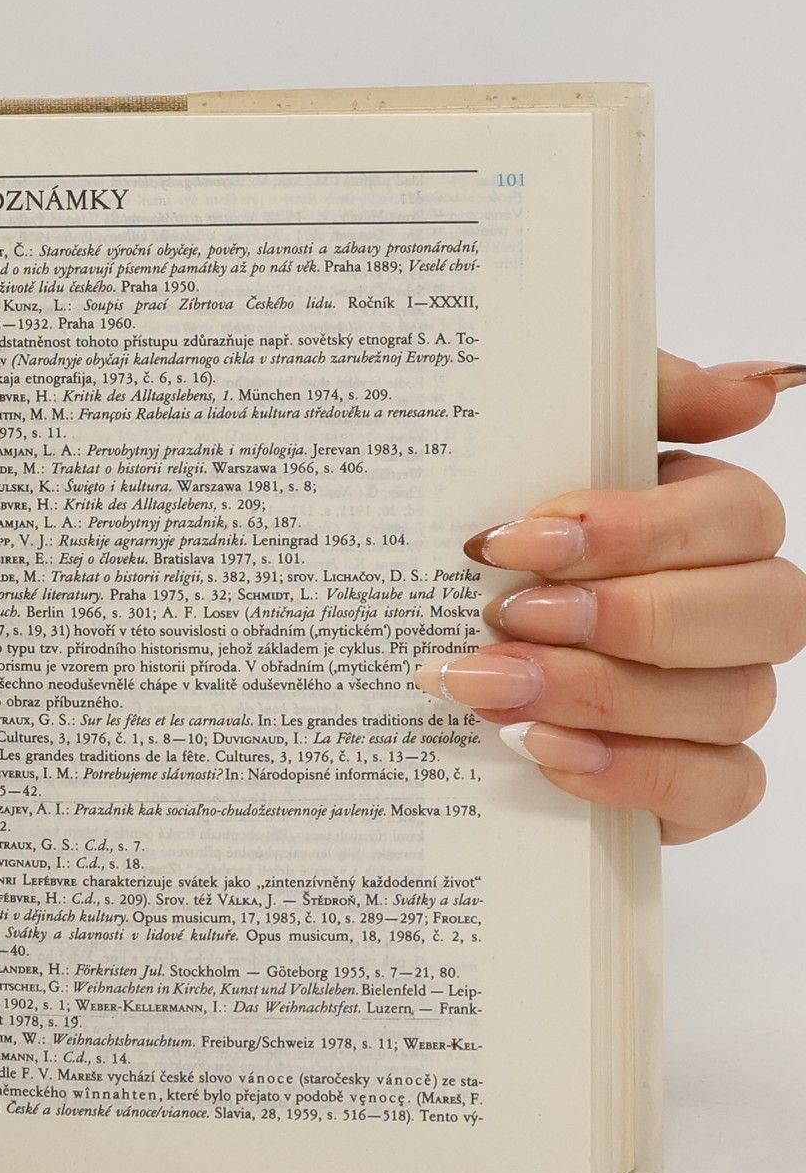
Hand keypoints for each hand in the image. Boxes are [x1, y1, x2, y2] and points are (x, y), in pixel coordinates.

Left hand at [414, 355, 804, 841]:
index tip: (519, 538)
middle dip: (628, 616)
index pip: (740, 516)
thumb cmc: (491, 544)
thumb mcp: (533, 447)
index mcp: (704, 522)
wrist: (409, 660)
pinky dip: (634, 772)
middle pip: (764, 610)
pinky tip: (539, 750)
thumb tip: (756, 384)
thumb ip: (642, 399)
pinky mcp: (697, 783)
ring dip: (602, 694)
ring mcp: (722, 699)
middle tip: (506, 616)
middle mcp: (732, 610)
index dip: (639, 530)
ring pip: (733, 700)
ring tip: (488, 685)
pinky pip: (720, 787)